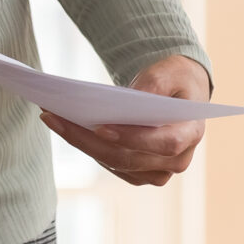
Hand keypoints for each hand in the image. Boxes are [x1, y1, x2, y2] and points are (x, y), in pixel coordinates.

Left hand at [41, 55, 209, 186]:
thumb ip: (154, 84)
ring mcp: (157, 170)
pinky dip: (87, 146)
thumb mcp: (170, 71)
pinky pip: (110, 163)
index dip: (133, 139)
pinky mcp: (139, 172)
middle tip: (56, 117)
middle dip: (89, 139)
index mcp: (191, 133)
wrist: (178, 93)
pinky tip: (65, 127)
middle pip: (129, 158)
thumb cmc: (175, 80)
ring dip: (81, 143)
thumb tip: (132, 99)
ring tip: (53, 117)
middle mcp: (177, 160)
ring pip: (114, 163)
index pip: (164, 143)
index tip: (101, 127)